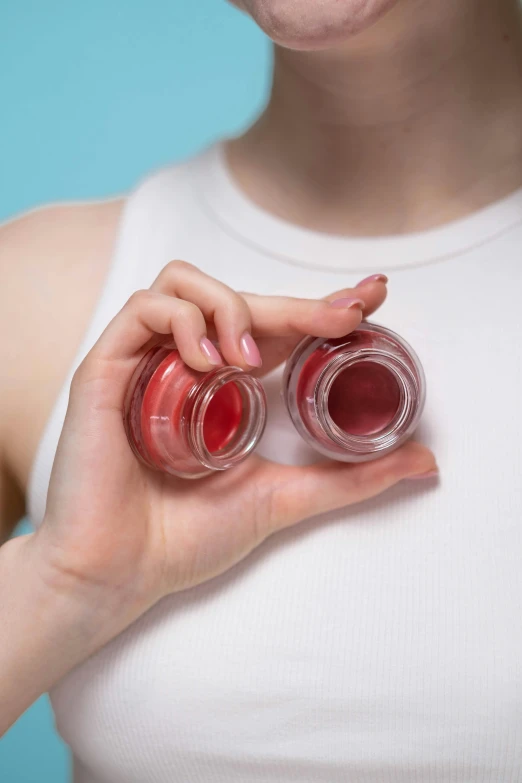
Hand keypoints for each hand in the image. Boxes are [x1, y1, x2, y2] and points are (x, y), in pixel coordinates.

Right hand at [33, 261, 436, 648]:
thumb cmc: (185, 538)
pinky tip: (205, 363)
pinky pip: (145, 308)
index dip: (318, 306)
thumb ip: (351, 478)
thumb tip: (425, 463)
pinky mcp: (108, 366)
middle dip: (297, 301)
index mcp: (223, 388)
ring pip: (187, 285)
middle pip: (241, 300)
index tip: (369, 301)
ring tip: (247, 362)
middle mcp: (186, 366)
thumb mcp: (284, 497)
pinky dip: (182, 321)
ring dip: (230, 308)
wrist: (120, 571)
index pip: (274, 327)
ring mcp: (147, 362)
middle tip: (343, 317)